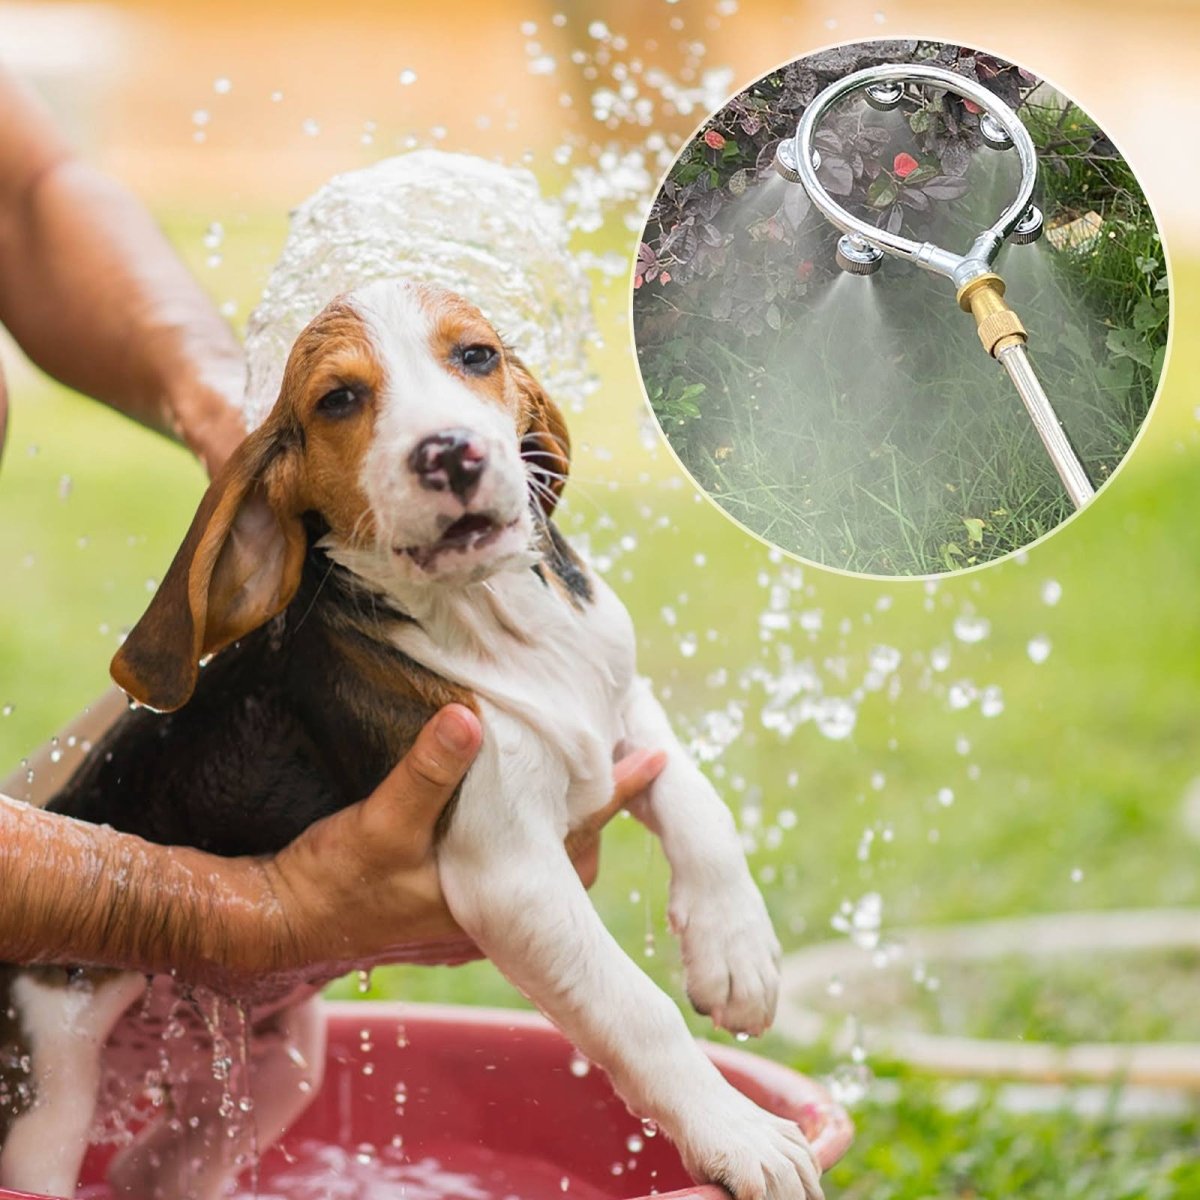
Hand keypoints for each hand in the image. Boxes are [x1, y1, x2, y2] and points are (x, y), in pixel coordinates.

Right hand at [257, 706, 665, 983]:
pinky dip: (523, 834)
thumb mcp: (380, 821)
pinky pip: (508, 865)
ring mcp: (475, 911)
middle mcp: (497, 907)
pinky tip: (510, 807)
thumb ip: (426, 771)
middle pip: (573, 853)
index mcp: (497, 886)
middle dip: (599, 808)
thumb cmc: (335, 880)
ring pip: (543, 862)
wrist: (280, 923)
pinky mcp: (450, 904)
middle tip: (618, 754)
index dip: (619, 788)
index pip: (579, 830)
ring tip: (572, 772)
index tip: (656, 750)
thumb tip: (470, 717)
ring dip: (559, 821)